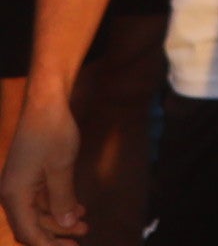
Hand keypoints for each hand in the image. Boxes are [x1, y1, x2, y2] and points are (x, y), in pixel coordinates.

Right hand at [1, 96, 81, 241]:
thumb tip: (68, 224)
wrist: (46, 105)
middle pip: (30, 226)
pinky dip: (57, 207)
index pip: (28, 232)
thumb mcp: (61, 168)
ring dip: (59, 221)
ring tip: (85, 227)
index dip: (48, 245)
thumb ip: (63, 199)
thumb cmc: (53, 133)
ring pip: (37, 214)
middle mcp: (12, 193)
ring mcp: (19, 185)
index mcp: (14, 195)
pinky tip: (78, 209)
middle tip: (80, 241)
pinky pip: (40, 200)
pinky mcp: (28, 178)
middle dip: (54, 236)